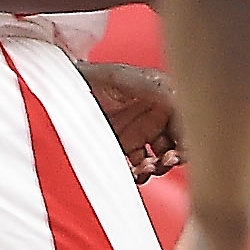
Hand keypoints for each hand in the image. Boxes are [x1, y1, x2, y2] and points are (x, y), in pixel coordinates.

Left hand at [79, 62, 181, 179]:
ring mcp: (140, 134)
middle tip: (169, 160)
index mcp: (163, 95)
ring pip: (160, 159)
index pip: (187, 119)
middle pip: (179, 143)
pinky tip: (134, 171)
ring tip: (148, 166)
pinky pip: (138, 168)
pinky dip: (138, 174)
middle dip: (177, 156)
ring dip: (158, 167)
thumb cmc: (92, 75)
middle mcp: (155, 116)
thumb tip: (181, 101)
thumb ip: (156, 89)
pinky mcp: (123, 150)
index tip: (185, 149)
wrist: (59, 88)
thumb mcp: (126, 78)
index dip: (190, 136)